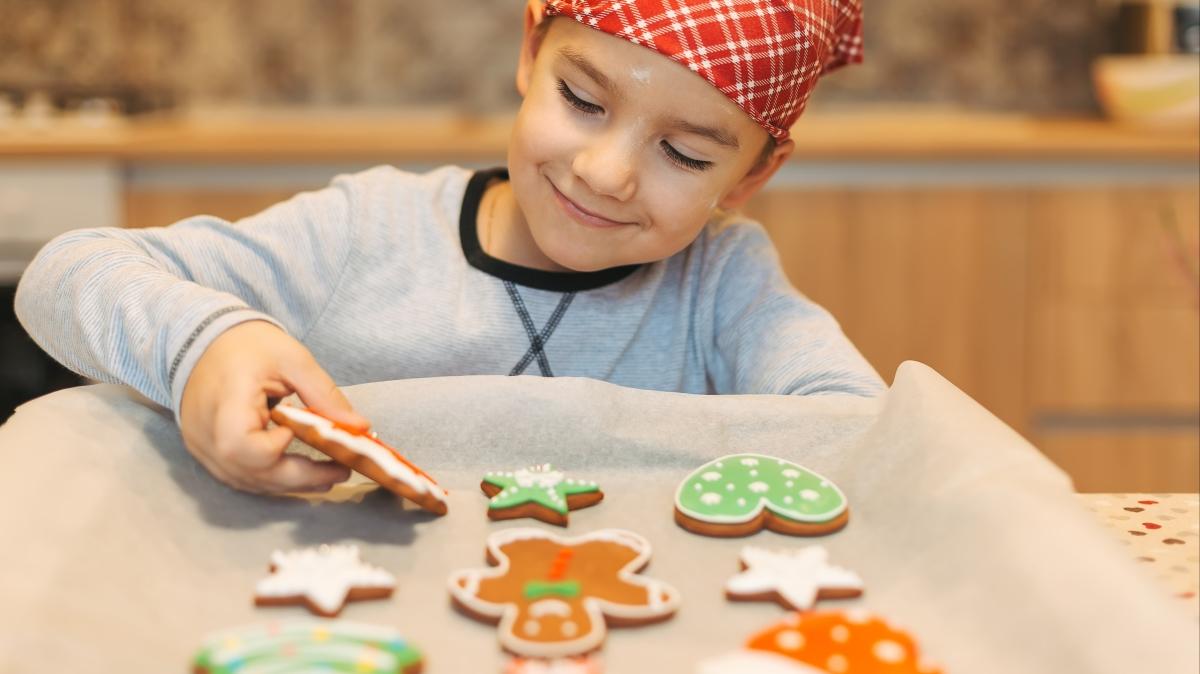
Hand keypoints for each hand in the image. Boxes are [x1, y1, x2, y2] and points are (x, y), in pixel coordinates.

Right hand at [179, 320, 367, 493]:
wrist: (204, 339)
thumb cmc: (249, 345)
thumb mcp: (293, 359)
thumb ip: (325, 395)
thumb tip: (361, 427)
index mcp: (226, 401)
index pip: (241, 445)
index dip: (273, 448)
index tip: (294, 431)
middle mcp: (206, 431)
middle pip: (250, 472)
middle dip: (300, 477)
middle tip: (339, 472)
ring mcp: (201, 445)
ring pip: (245, 480)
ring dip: (287, 483)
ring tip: (326, 477)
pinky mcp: (204, 451)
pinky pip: (237, 475)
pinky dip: (268, 478)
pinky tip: (296, 473)